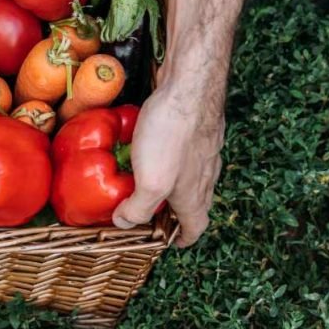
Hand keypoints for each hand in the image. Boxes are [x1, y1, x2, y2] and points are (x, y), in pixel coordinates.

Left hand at [112, 80, 224, 247]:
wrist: (191, 86)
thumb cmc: (173, 135)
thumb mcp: (151, 182)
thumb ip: (138, 207)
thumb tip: (124, 222)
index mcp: (195, 196)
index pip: (195, 228)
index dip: (182, 239)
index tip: (172, 243)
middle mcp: (205, 176)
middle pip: (193, 204)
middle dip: (173, 213)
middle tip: (151, 213)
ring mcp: (204, 152)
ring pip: (190, 179)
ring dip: (170, 186)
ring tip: (146, 184)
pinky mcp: (197, 130)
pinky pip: (183, 154)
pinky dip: (168, 161)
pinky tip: (151, 150)